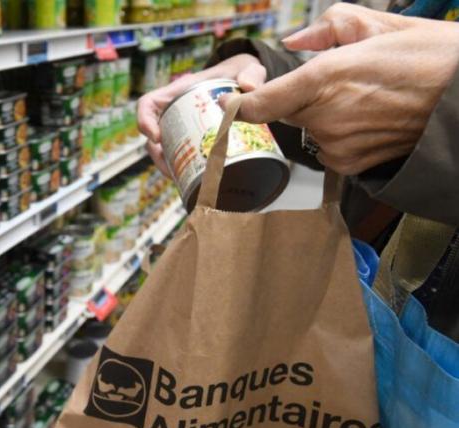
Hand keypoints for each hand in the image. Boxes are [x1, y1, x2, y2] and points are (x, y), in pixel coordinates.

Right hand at [137, 53, 265, 175]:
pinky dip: (183, 171)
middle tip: (172, 170)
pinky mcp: (193, 141)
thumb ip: (251, 72)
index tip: (156, 138)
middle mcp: (175, 112)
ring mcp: (182, 128)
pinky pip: (180, 158)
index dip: (144, 121)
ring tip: (182, 180)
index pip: (148, 105)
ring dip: (168, 167)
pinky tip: (194, 182)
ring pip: (164, 151)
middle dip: (158, 156)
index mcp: (179, 92)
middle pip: (152, 136)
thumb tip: (248, 87)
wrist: (245, 82)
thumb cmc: (238, 72)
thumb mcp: (246, 67)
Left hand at [231, 4, 458, 174]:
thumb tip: (295, 43)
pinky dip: (336, 137)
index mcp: (326, 77)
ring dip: (320, 117)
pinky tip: (367, 121)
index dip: (240, 103)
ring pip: (307, 131)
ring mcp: (338, 146)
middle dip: (296, 99)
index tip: (232, 101)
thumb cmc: (432, 59)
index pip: (260, 103)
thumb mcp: (382, 25)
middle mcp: (326, 117)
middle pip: (284, 114)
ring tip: (362, 100)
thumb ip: (329, 27)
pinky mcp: (351, 166)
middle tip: (336, 83)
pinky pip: (326, 150)